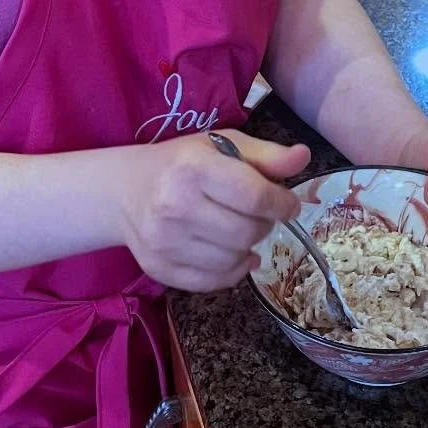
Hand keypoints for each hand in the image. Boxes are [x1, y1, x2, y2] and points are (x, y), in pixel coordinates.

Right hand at [118, 131, 309, 292]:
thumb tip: (303, 157)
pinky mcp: (158, 268)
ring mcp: (164, 241)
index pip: (255, 196)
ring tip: (239, 231)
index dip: (282, 204)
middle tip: (257, 215)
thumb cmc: (180, 164)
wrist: (124, 190)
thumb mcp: (221, 146)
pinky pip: (213, 282)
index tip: (288, 205)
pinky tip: (231, 254)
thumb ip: (265, 155)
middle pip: (247, 232)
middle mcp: (175, 205)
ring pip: (233, 260)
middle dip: (263, 225)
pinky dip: (231, 271)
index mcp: (194, 168)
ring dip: (247, 248)